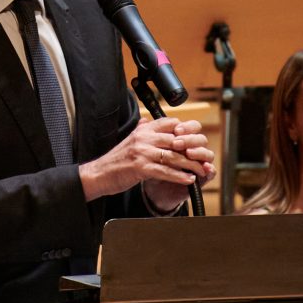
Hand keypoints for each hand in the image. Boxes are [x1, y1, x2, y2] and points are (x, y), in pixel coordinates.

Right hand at [78, 117, 214, 202]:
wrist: (99, 174)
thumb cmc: (116, 160)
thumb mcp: (129, 140)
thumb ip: (141, 130)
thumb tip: (148, 121)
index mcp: (143, 130)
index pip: (170, 123)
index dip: (186, 130)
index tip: (195, 140)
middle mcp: (143, 138)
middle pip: (176, 140)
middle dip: (193, 150)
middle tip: (204, 158)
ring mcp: (142, 152)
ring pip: (173, 156)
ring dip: (190, 165)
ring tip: (200, 170)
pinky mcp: (140, 168)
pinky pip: (165, 171)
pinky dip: (179, 176)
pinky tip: (188, 180)